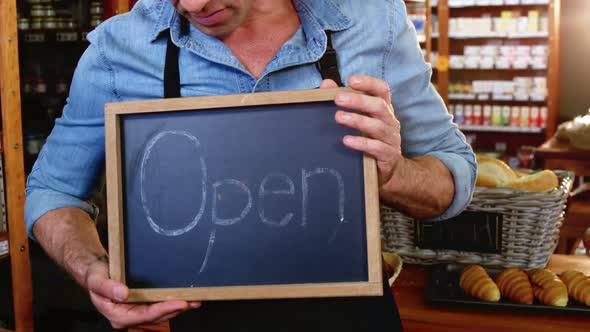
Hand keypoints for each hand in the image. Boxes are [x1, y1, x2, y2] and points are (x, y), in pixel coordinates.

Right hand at [85, 257, 200, 327]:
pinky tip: (185, 297)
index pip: (145, 315)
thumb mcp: (96, 279)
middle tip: (193, 301)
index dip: (163, 310)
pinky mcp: (141, 305)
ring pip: (160, 313)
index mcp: (117, 315)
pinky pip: (158, 305)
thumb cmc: (95, 275)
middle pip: (156, 316)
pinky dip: (172, 302)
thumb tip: (123, 294)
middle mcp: (128, 316)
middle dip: (176, 309)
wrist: (95, 271)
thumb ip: (107, 287)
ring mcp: (136, 311)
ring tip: (195, 300)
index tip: (180, 303)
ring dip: (177, 307)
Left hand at [321, 76, 401, 186]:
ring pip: (377, 126)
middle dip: (358, 101)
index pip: (382, 90)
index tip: (352, 79)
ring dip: (357, 120)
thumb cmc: (372, 140)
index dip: (369, 83)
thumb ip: (344, 100)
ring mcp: (390, 139)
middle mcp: (390, 121)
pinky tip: (347, 140)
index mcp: (384, 110)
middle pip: (379, 106)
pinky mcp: (388, 156)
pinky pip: (376, 148)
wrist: (389, 172)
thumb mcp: (361, 119)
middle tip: (338, 99)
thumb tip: (326, 84)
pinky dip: (361, 143)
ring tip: (339, 117)